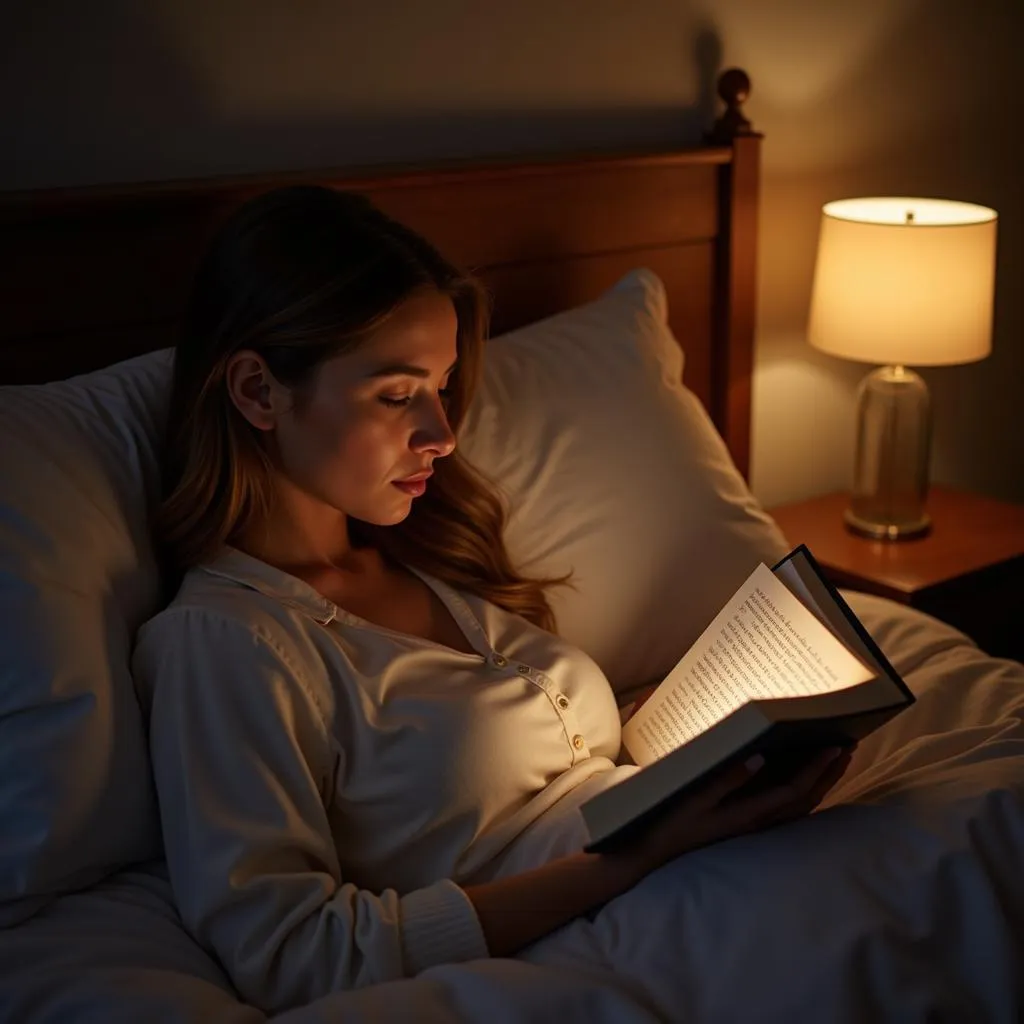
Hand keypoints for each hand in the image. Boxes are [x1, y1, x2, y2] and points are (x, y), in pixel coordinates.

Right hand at [619, 745, 854, 878]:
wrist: (652, 854)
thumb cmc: (670, 822)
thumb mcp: (694, 797)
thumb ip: (727, 778)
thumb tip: (760, 757)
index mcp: (748, 815)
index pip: (794, 791)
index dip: (817, 769)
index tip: (836, 747)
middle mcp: (757, 824)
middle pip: (805, 800)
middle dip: (828, 774)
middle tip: (847, 747)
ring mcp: (752, 828)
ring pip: (799, 808)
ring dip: (820, 784)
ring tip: (836, 762)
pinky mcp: (745, 827)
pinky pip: (786, 812)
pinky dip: (803, 795)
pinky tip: (805, 784)